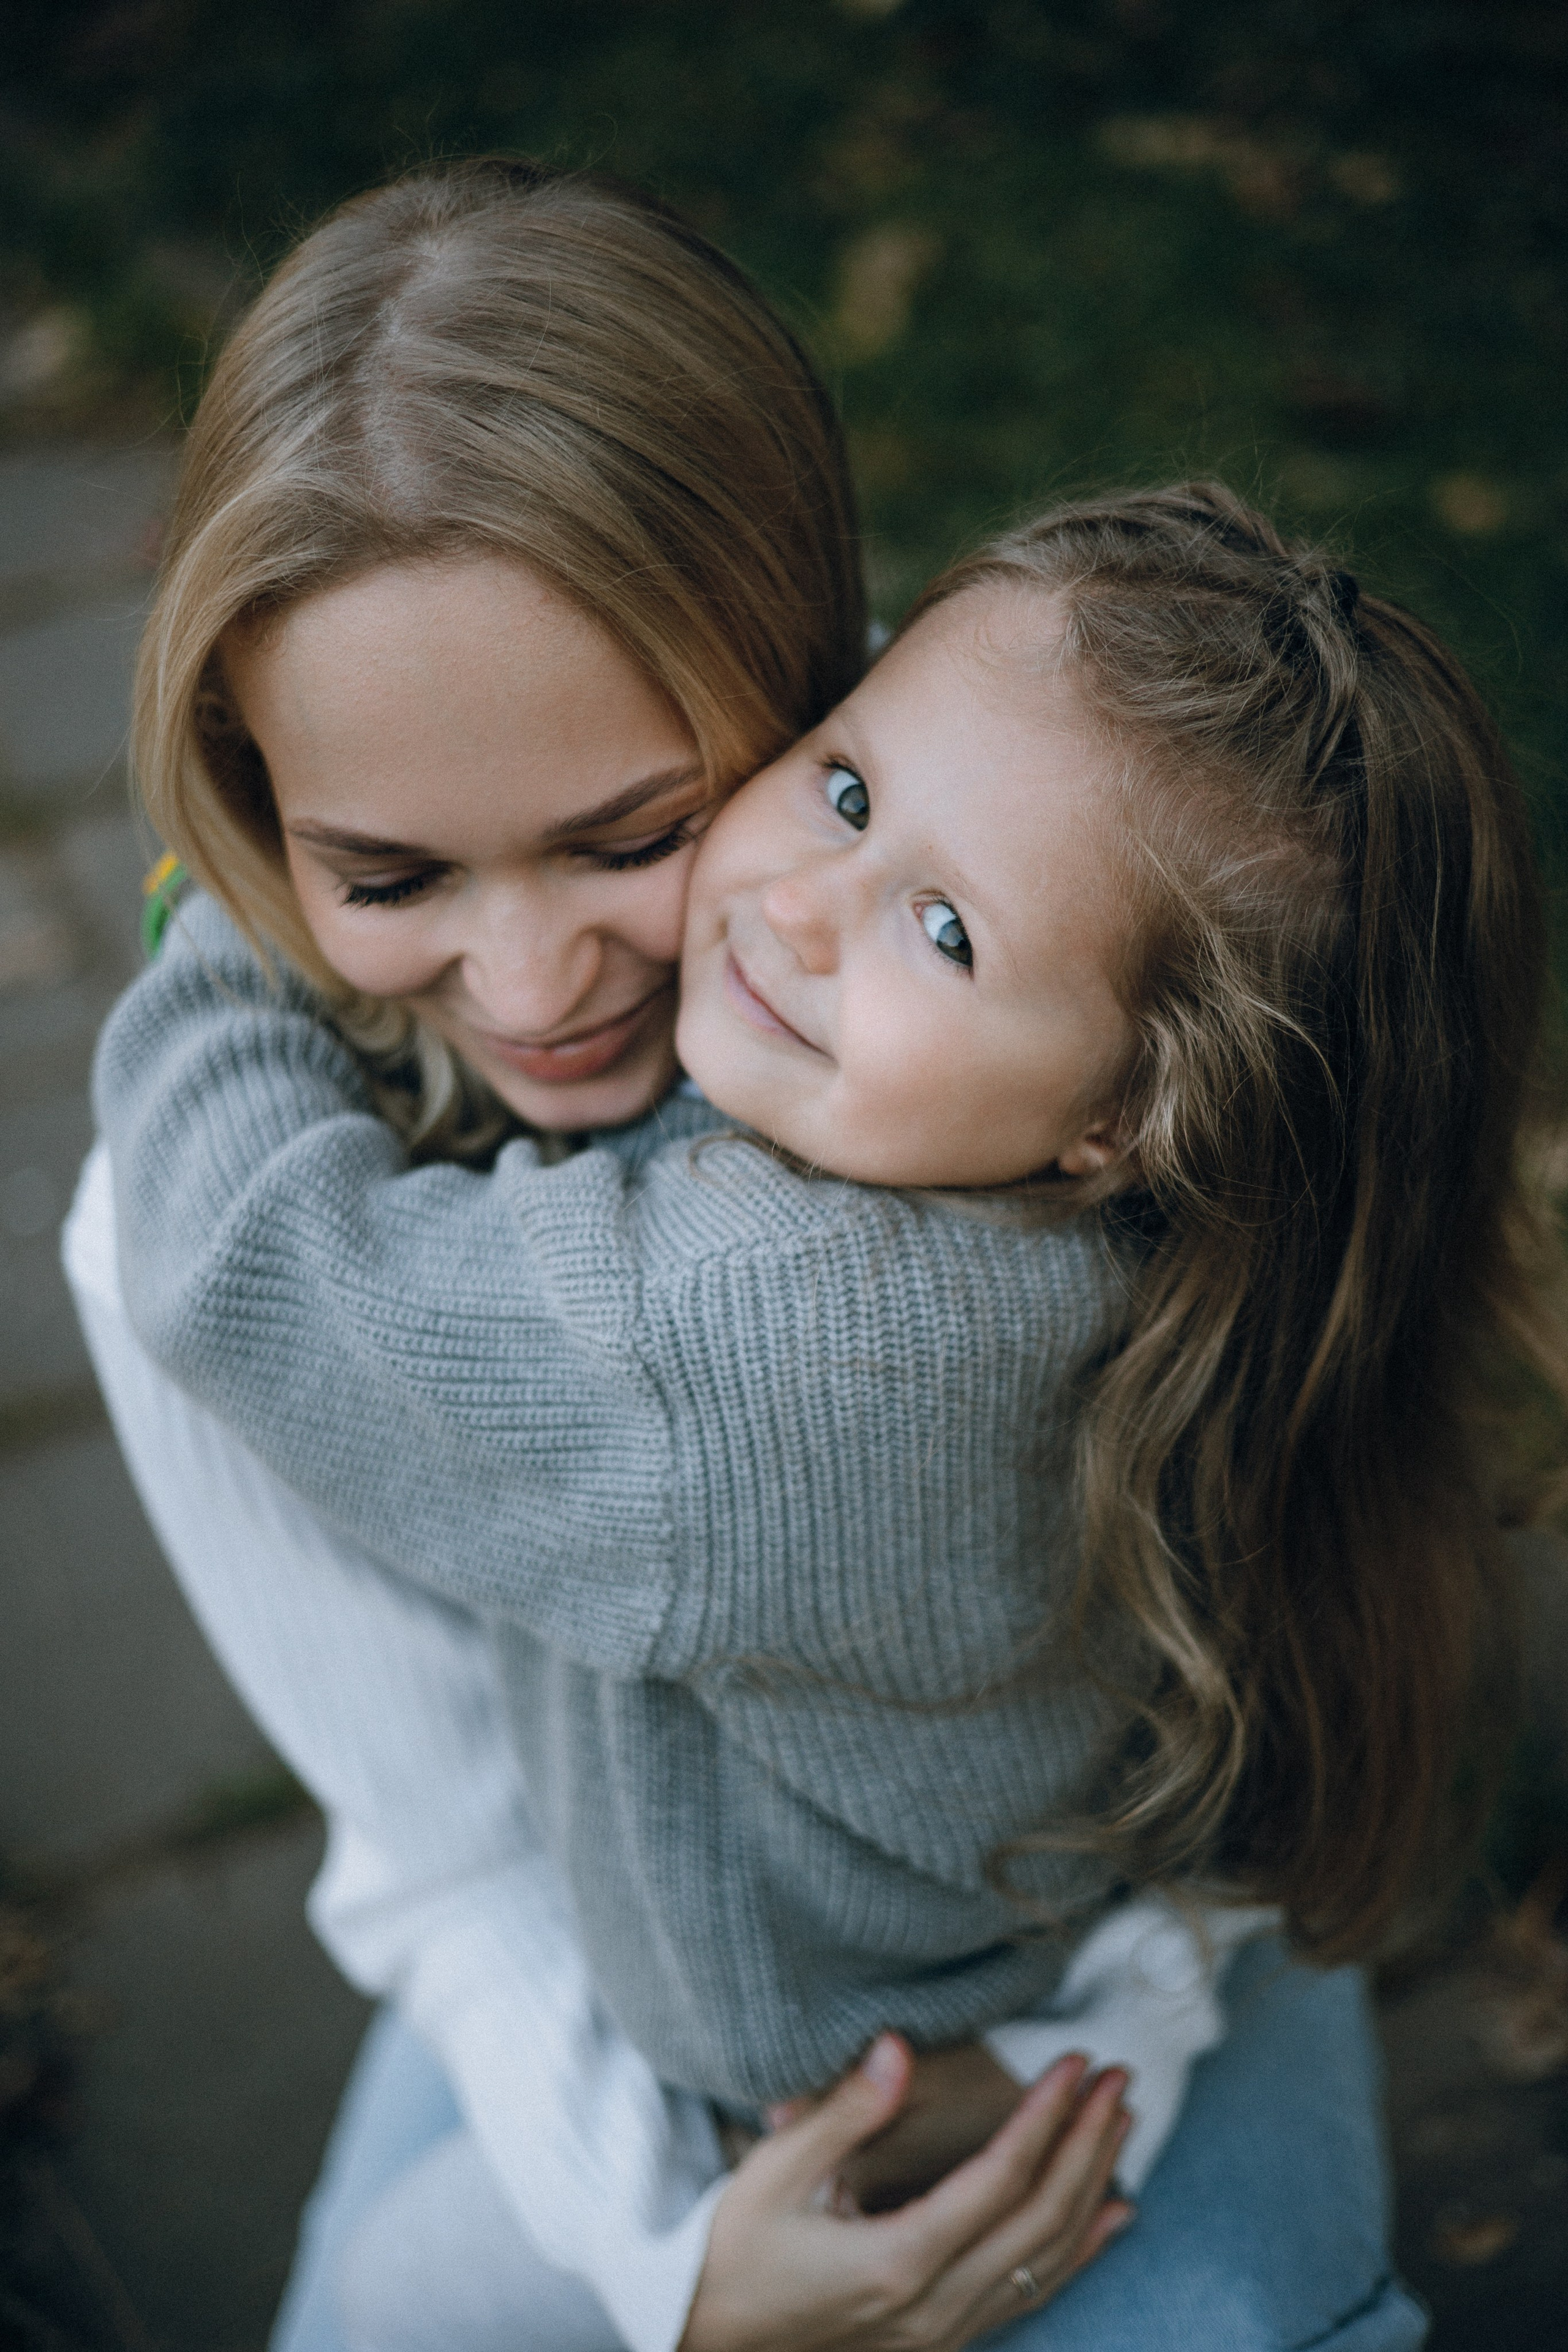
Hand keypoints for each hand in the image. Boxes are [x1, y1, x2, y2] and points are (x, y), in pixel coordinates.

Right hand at [679, 2035, 1133, 2351]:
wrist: (709, 2339)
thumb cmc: (735, 2250)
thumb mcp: (775, 2172)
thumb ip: (845, 2112)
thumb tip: (897, 2047)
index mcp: (897, 2261)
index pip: (999, 2180)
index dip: (1045, 2118)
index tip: (1077, 2064)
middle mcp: (934, 2306)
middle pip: (1038, 2219)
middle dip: (1086, 2143)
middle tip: (1119, 2080)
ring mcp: (944, 2331)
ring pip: (1045, 2259)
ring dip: (1091, 2186)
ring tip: (1122, 2124)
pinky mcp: (942, 2338)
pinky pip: (1029, 2293)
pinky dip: (1079, 2252)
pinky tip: (1113, 2217)